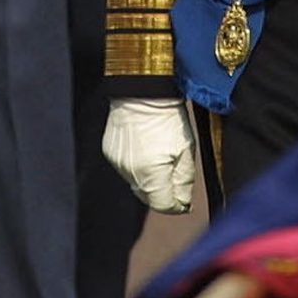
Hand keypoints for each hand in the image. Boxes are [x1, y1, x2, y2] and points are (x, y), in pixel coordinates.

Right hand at [103, 97, 197, 213]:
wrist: (142, 92)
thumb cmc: (168, 117)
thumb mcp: (186, 149)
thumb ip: (185, 181)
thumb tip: (183, 202)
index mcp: (151, 175)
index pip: (164, 206)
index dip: (178, 205)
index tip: (186, 199)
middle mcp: (130, 173)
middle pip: (149, 197)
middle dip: (164, 192)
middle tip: (176, 175)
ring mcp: (117, 163)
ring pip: (138, 183)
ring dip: (150, 179)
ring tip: (161, 156)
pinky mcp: (110, 153)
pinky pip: (127, 169)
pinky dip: (138, 165)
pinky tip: (146, 149)